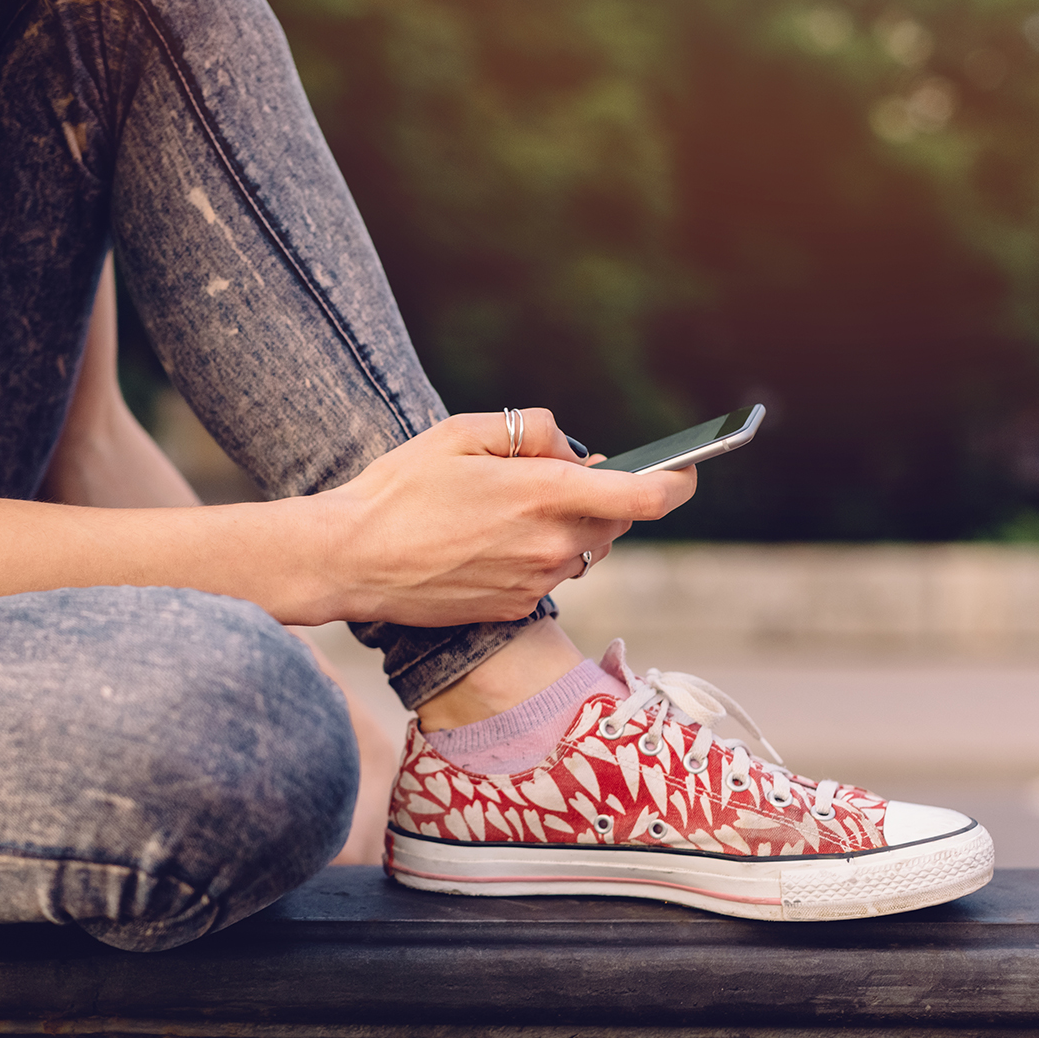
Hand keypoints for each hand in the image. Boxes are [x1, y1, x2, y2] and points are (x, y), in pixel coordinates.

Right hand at [311, 408, 695, 626]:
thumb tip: (573, 450)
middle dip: (604, 497)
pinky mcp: (514, 608)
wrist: (351, 559)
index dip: (677, 482)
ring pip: (582, 550)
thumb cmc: (399, 489)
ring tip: (508, 508)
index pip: (645, 496)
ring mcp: (534, 583)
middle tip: (557, 476)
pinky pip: (549, 575)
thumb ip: (529, 429)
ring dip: (567, 527)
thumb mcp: (460, 431)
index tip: (687, 469)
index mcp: (543, 495)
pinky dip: (536, 555)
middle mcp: (550, 545)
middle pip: (615, 523)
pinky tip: (488, 542)